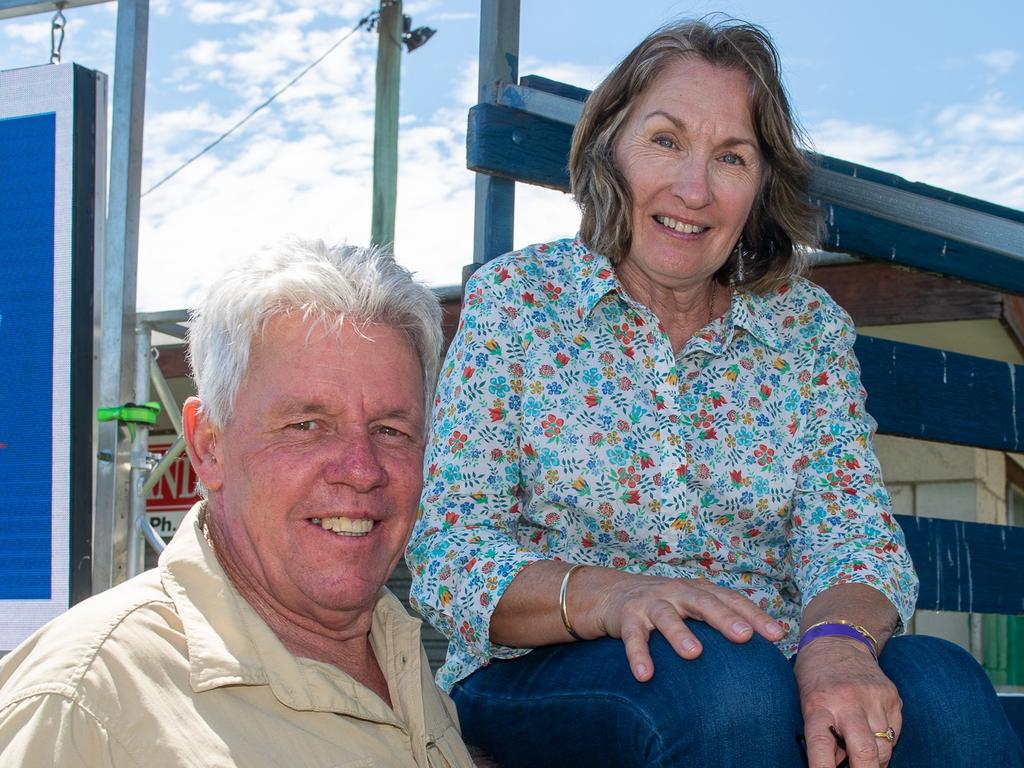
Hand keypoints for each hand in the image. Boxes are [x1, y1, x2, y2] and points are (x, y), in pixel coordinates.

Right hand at [589, 573, 785, 680]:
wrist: (611, 593)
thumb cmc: (664, 605)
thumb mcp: (692, 607)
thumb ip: (719, 622)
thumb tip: (762, 652)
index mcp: (698, 591)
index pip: (730, 599)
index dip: (754, 614)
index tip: (777, 635)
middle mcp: (677, 592)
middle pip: (703, 602)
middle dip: (724, 619)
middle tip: (745, 637)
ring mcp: (651, 603)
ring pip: (667, 616)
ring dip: (680, 633)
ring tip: (694, 654)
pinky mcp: (627, 617)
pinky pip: (633, 637)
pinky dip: (638, 655)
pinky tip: (645, 676)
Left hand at [795, 636, 901, 767]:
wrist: (837, 641)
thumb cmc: (816, 677)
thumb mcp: (808, 704)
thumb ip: (823, 736)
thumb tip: (839, 766)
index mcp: (818, 703)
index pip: (820, 744)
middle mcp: (847, 700)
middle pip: (864, 751)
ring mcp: (873, 698)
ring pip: (884, 747)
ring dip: (876, 759)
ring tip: (863, 754)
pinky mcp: (892, 696)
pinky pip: (894, 733)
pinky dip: (885, 741)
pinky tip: (873, 732)